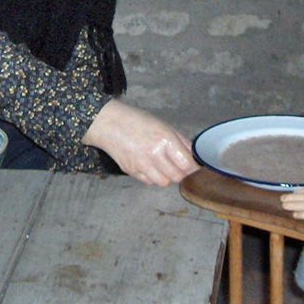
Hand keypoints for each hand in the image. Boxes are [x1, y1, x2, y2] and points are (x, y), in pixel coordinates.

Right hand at [83, 98, 198, 186]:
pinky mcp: (131, 171)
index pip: (187, 164)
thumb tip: (194, 156)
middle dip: (181, 173)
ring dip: (167, 176)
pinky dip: (152, 177)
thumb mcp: (163, 125)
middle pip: (177, 177)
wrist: (109, 124)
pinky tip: (149, 165)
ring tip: (163, 165)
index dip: (193, 168)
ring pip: (164, 182)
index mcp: (165, 140)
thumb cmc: (138, 121)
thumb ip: (181, 141)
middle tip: (179, 166)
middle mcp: (154, 154)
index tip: (194, 167)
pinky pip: (149, 182)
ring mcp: (141, 165)